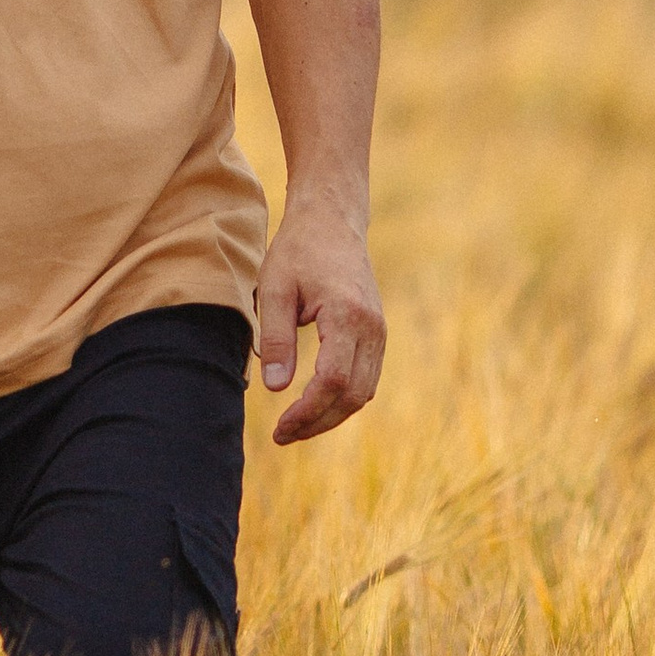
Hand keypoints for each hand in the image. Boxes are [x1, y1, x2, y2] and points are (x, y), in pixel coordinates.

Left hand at [256, 199, 385, 443]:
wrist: (332, 220)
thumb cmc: (298, 249)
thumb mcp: (275, 288)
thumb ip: (275, 338)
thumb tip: (275, 388)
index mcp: (348, 316)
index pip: (332, 381)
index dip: (307, 411)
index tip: (280, 428)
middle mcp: (372, 328)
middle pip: (353, 395)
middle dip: (319, 422)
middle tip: (283, 435)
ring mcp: (379, 332)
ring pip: (364, 392)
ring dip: (332, 415)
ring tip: (295, 427)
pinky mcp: (376, 333)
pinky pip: (366, 378)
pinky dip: (343, 398)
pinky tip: (314, 404)